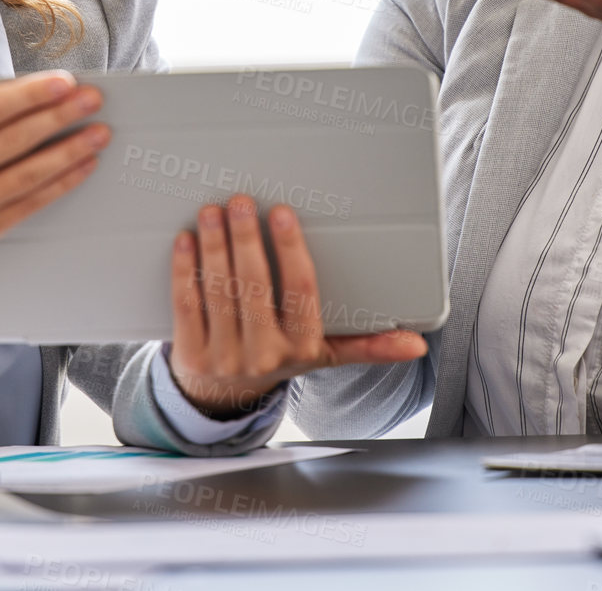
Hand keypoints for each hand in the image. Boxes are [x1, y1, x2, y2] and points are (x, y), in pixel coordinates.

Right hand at [0, 53, 108, 267]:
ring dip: (69, 152)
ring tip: (100, 132)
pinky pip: (29, 205)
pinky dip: (61, 184)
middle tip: (93, 100)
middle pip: (12, 141)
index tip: (65, 80)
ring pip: (26, 176)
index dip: (28, 95)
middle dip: (58, 117)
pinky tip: (84, 165)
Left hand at [168, 196, 427, 417]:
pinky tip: (186, 241)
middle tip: (242, 201)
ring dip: (215, 247)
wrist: (224, 400)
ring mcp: (225, 357)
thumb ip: (368, 345)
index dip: (291, 249)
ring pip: (220, 292)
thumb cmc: (279, 359)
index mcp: (304, 347)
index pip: (300, 290)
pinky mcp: (191, 356)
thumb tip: (416, 345)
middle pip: (255, 286)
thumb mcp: (326, 355)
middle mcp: (265, 355)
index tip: (283, 212)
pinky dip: (185, 269)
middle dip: (247, 238)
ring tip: (214, 212)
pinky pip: (188, 304)